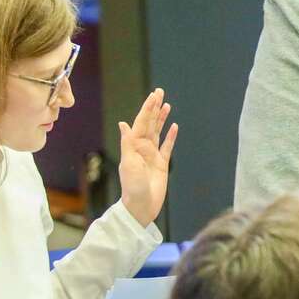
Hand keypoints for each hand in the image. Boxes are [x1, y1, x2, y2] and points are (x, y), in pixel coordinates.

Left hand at [117, 88, 178, 227]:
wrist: (141, 207)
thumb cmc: (133, 187)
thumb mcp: (128, 164)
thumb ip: (128, 143)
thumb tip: (124, 124)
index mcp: (134, 146)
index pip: (142, 122)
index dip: (148, 108)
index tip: (154, 95)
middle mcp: (143, 148)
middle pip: (150, 123)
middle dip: (154, 107)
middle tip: (160, 92)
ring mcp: (152, 155)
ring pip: (158, 131)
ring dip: (162, 118)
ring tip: (167, 105)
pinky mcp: (161, 164)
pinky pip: (167, 146)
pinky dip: (171, 136)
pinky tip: (174, 127)